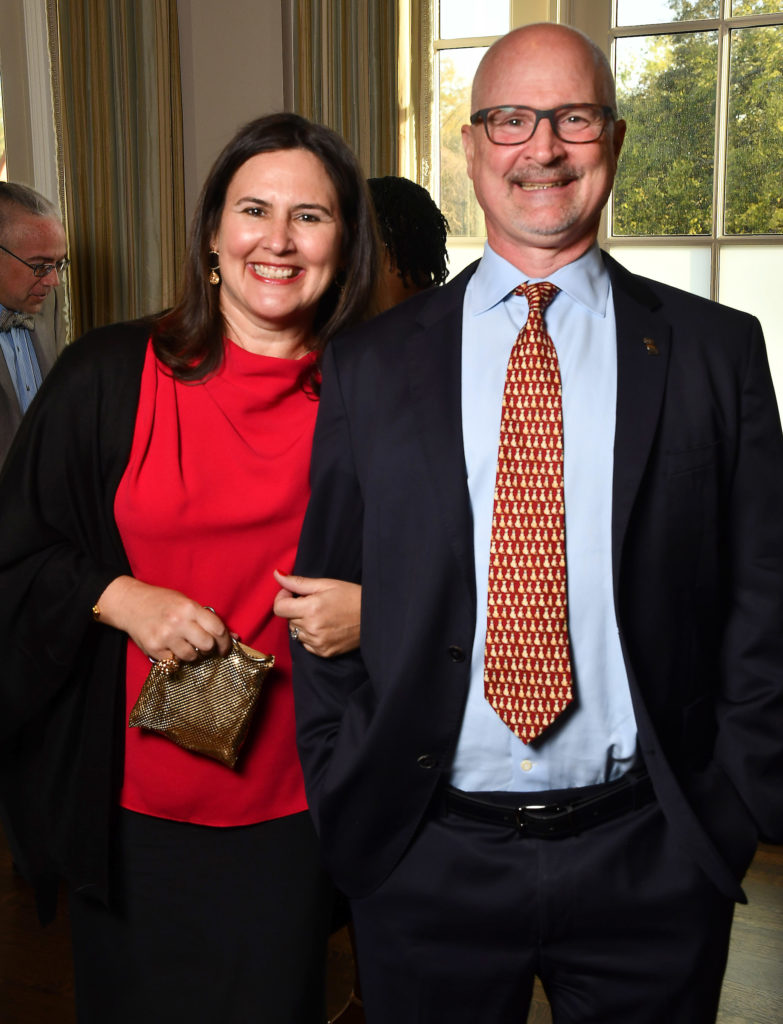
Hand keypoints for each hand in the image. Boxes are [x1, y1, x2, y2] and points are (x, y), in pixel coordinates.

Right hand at [95, 575, 230, 661]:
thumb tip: (234, 637)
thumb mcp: (186, 603)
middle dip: (209, 649)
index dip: (225, 641)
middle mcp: (178, 622)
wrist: (130, 603)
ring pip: (192, 656)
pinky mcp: (154, 649)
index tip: (225, 647)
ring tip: (185, 645)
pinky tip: (171, 648)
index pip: (217, 628)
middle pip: (207, 645)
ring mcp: (165, 636)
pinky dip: (176, 658)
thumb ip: (208, 618)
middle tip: (205, 648)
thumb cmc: (162, 602)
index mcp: (189, 608)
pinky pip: (174, 662)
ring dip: (193, 654)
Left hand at [273, 571, 360, 657]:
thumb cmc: (352, 597)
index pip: (279, 608)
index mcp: (311, 609)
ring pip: (296, 632)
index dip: (283, 597)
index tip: (292, 593)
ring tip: (322, 615)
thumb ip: (298, 582)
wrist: (374, 618)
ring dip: (302, 623)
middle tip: (314, 602)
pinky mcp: (323, 652)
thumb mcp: (325, 584)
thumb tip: (277, 575)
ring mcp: (317, 643)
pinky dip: (310, 635)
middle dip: (295, 609)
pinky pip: (305, 644)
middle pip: (288, 619)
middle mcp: (312, 628)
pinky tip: (325, 627)